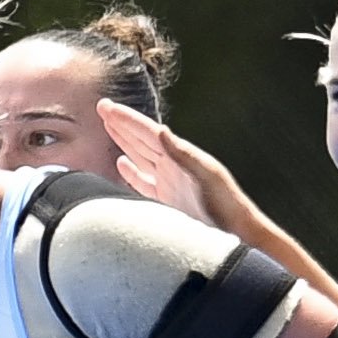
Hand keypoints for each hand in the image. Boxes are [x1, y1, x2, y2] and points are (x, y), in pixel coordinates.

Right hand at [97, 100, 245, 228]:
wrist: (234, 231)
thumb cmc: (224, 203)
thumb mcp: (204, 174)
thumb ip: (182, 153)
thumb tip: (162, 130)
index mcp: (179, 156)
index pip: (147, 132)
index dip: (127, 119)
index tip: (108, 107)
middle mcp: (171, 165)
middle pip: (141, 139)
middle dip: (122, 123)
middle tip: (103, 107)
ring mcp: (168, 182)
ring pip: (139, 156)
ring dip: (124, 140)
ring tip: (109, 126)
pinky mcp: (166, 200)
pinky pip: (142, 182)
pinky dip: (130, 172)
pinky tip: (122, 163)